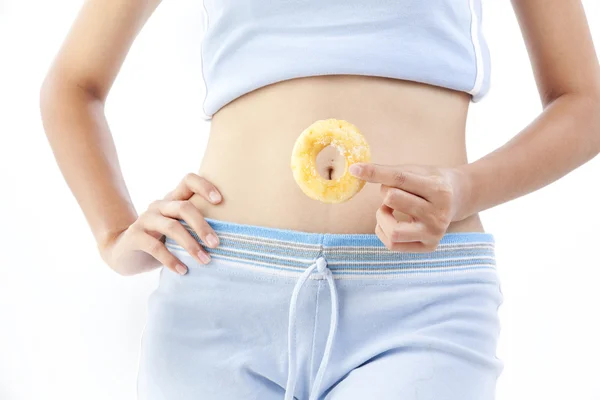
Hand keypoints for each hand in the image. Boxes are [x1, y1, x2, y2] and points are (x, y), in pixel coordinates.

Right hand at [99, 173, 222, 275]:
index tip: (220, 200)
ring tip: (205, 261)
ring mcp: (146, 219)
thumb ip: (196, 227)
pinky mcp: (135, 236)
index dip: (204, 186)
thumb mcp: (179, 230)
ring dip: (191, 246)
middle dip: (203, 226)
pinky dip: (172, 260)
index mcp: (173, 199)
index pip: (188, 181)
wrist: (124, 253)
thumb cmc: (162, 241)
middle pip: (184, 207)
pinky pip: (156, 247)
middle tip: (216, 244)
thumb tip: (231, 238)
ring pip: (172, 227)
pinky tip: (183, 271)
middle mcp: (160, 205)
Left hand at [349, 163, 470, 251]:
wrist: (458, 198)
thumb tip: (355, 170)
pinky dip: (383, 231)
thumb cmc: (430, 182)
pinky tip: (391, 222)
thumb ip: (389, 172)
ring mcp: (435, 233)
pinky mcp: (429, 246)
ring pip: (393, 230)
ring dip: (382, 216)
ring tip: (389, 209)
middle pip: (393, 199)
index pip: (399, 179)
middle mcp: (439, 213)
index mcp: (438, 189)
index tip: (355, 169)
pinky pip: (393, 244)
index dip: (374, 172)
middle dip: (385, 193)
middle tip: (393, 193)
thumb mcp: (416, 170)